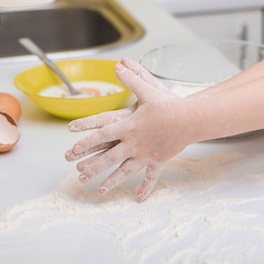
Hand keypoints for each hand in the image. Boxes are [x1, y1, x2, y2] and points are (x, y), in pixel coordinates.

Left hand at [64, 57, 189, 200]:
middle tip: (79, 176)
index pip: (101, 134)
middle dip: (93, 167)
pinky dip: (144, 187)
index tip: (72, 149)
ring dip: (111, 180)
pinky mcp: (158, 160)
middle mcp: (134, 143)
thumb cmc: (169, 105)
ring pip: (125, 170)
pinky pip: (150, 176)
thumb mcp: (148, 89)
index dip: (85, 141)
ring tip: (100, 190)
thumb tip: (118, 65)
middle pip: (109, 157)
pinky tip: (138, 198)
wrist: (191, 120)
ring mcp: (145, 154)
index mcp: (128, 126)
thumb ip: (132, 77)